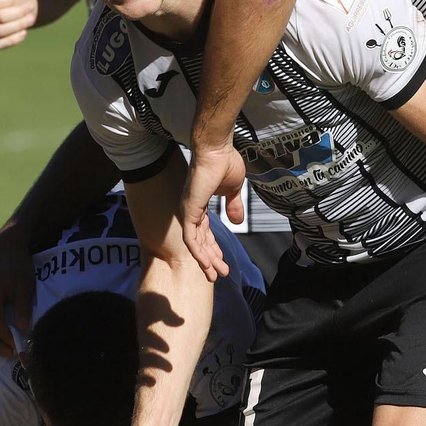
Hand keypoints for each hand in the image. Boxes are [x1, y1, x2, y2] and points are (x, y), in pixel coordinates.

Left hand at [179, 146, 245, 281]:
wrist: (217, 150)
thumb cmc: (224, 163)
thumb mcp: (233, 190)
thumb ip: (233, 206)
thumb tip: (238, 221)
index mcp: (200, 206)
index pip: (206, 233)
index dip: (214, 249)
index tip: (223, 262)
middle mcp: (191, 211)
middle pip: (201, 242)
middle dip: (211, 260)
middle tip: (221, 275)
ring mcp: (188, 211)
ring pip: (195, 244)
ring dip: (206, 261)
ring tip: (216, 275)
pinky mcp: (188, 211)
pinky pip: (191, 238)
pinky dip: (198, 253)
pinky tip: (207, 264)